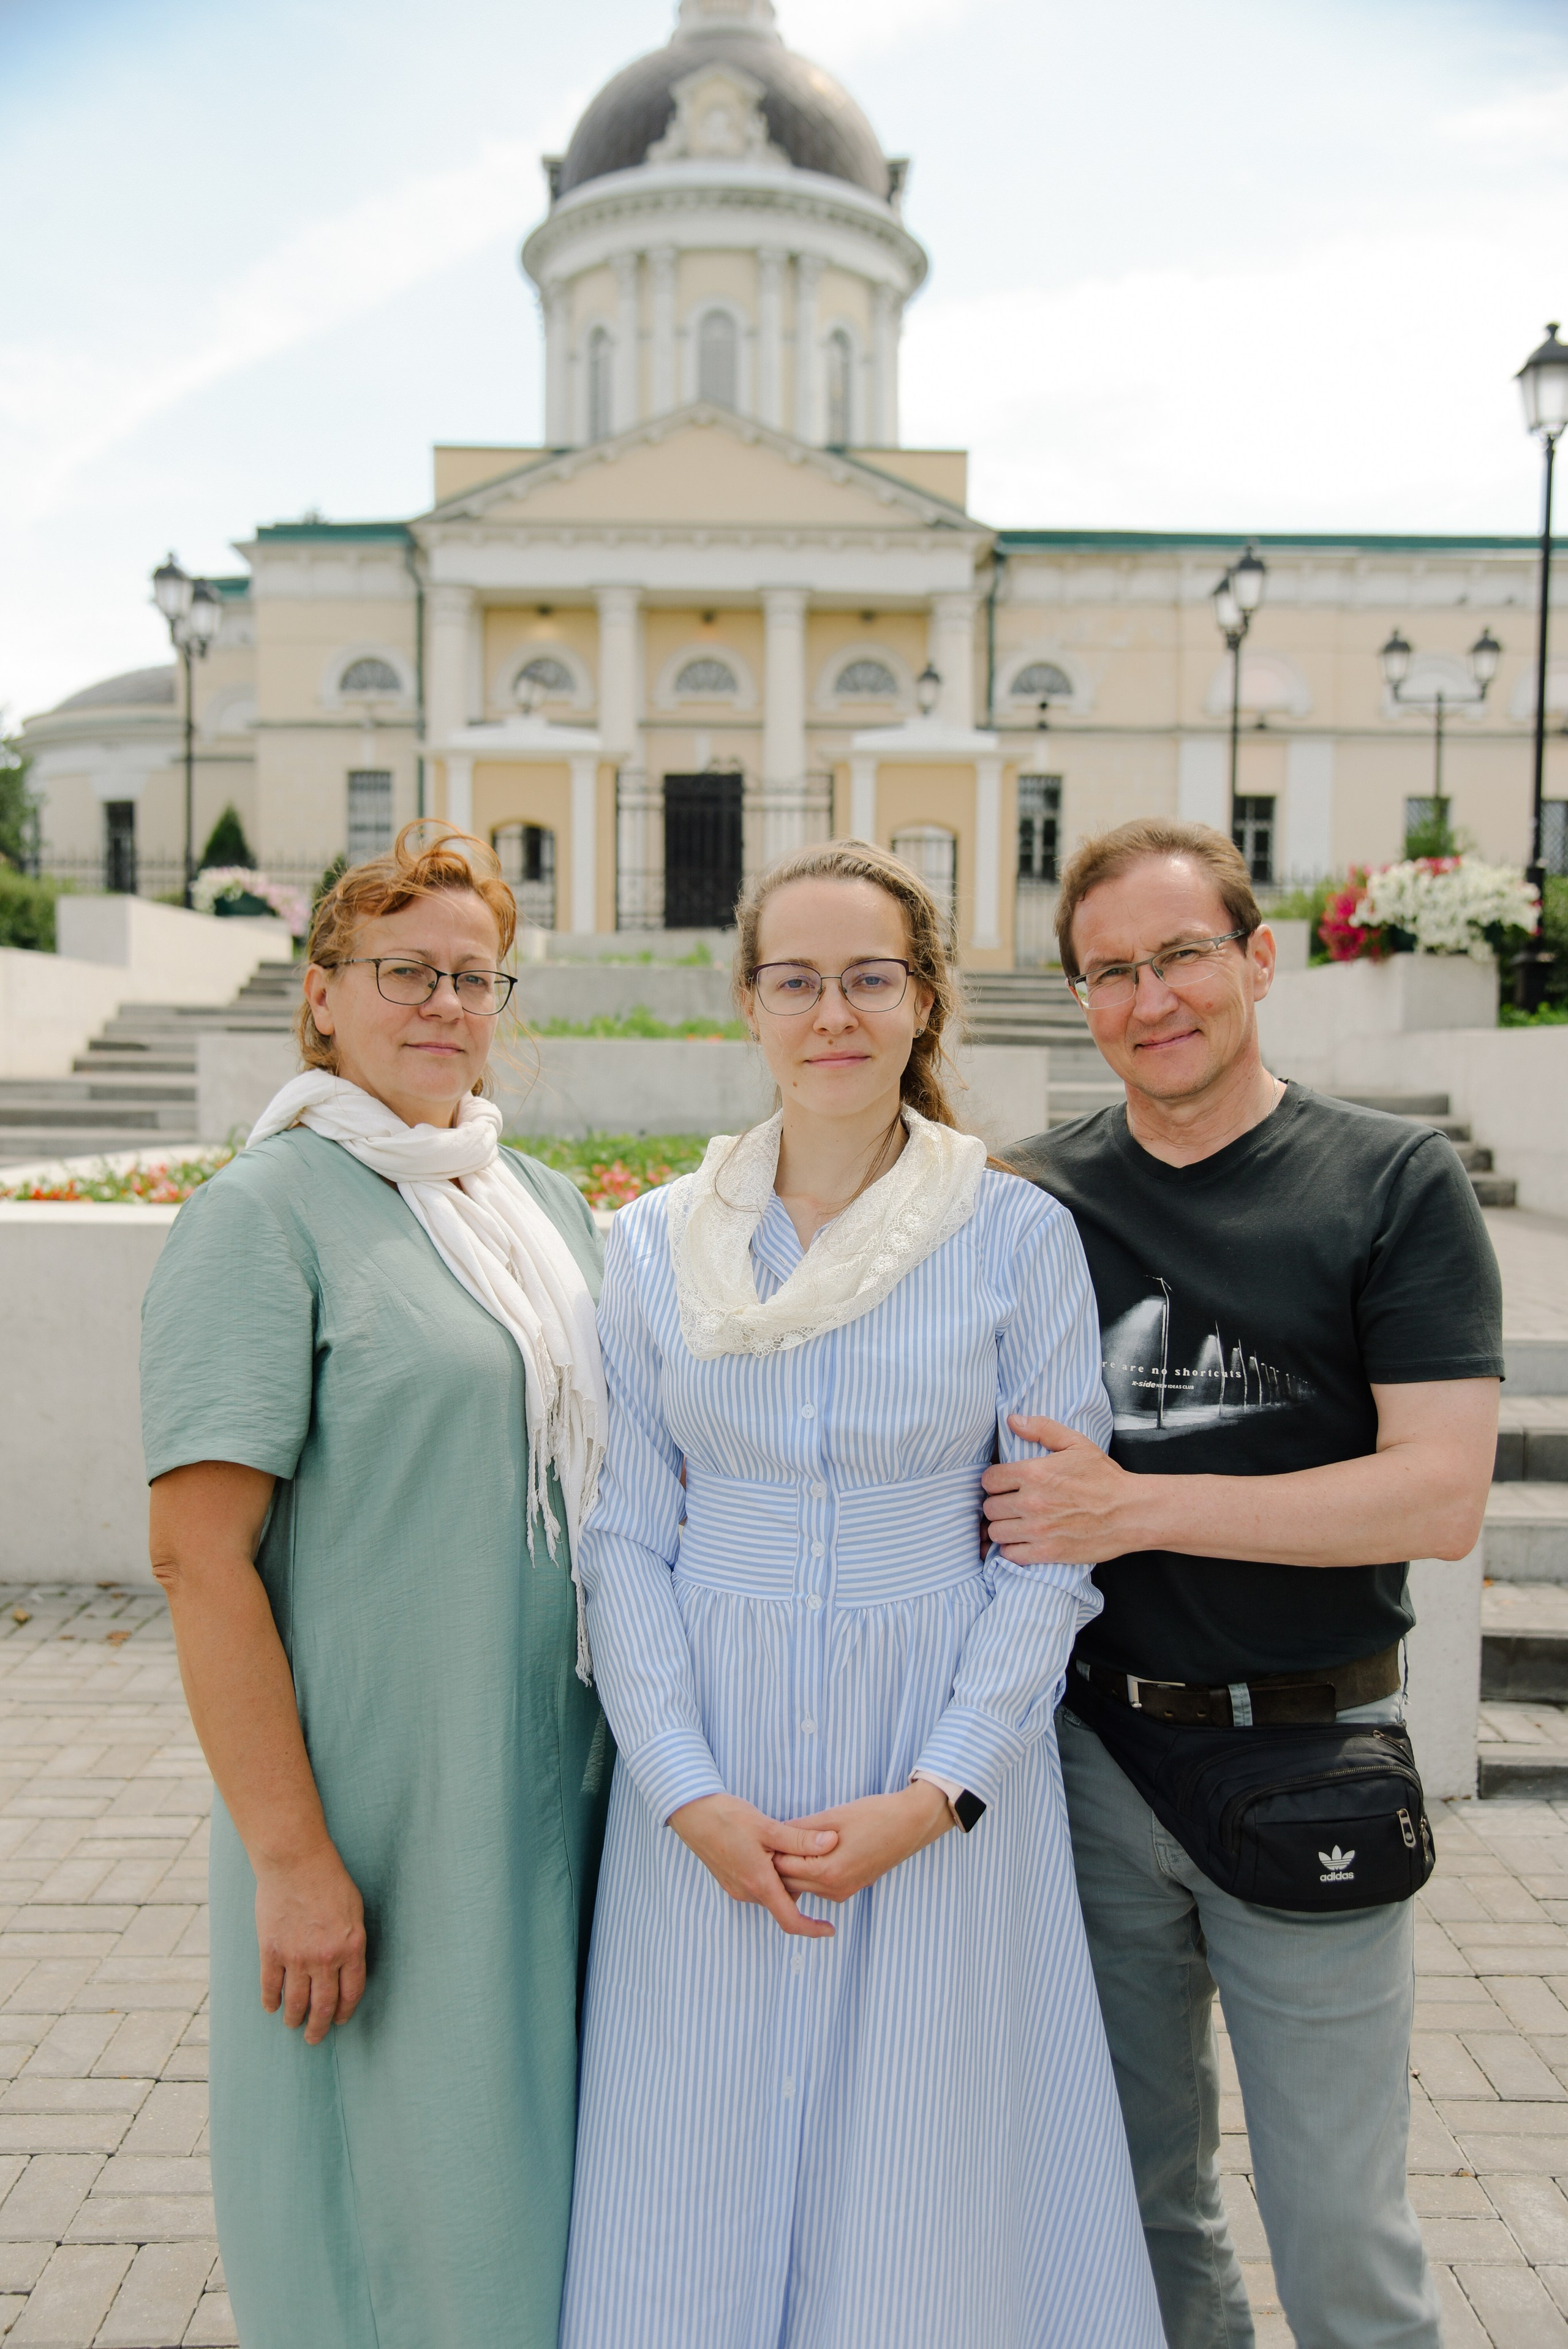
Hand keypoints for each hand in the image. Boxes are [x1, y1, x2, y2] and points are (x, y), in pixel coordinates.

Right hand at [255, 1844, 367, 2043]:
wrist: (296, 1861)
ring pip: (296, 2002)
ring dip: (294, 2019)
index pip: (351, 1993)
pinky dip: (271, 2001)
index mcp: (351, 1947)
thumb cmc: (330, 1879)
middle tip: (314, 2038)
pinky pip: (270, 1986)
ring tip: (293, 2025)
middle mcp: (325, 1958)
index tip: (339, 2021)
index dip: (344, 2011)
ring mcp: (296, 1956)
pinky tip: (272, 2008)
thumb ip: (352, 1941)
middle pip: (323, 2005)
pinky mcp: (271, 1951)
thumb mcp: (354, 1910)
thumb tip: (348, 1968)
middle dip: (319, 2027)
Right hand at [668, 1793, 839, 1938]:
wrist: (692, 1813)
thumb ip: (800, 1839)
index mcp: (759, 1884)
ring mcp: (736, 1888)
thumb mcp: (768, 1827)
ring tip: (789, 1847)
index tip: (831, 1930)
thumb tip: (832, 1842)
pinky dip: (771, 1874)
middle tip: (812, 1857)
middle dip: (801, 1886)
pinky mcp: (730, 1880)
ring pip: (772, 1892)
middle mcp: (747, 1892)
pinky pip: (758, 1885)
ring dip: (784, 1878)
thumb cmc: (727, 1818)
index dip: (813, 1929)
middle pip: (784, 1902)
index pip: (790, 1920)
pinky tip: (771, 1849)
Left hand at [773, 1783, 951, 1903]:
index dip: (771, 1851)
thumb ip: (801, 1829)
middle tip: (770, 1841)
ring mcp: (845, 1891)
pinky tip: (809, 1853)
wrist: (911, 1824)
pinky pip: (820, 1886)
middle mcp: (835, 1889)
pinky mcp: (852, 1888)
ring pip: (805, 1887)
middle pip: (791, 1882)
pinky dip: (810, 1873)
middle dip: (778, 1863)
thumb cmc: (874, 1815)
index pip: (783, 1868)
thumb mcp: (833, 1816)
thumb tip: (775, 1832)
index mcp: (828, 1871)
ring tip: (788, 1844)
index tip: (764, 1836)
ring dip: (794, 1869)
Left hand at [981, 1415, 1140, 1565]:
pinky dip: (1013, 1549)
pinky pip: (1011, 1555)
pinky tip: (1023, 1542)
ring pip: (996, 1532)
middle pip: (990, 1507)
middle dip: (997, 1504)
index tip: (1004, 1485)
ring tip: (1015, 1523)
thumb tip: (1013, 1420)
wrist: (1130, 1512)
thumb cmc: (1105, 1478)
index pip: (989, 1479)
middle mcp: (1031, 1502)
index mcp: (1034, 1473)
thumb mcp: (1076, 1443)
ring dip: (1002, 1527)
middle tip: (1011, 1505)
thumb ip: (1042, 1429)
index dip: (995, 1481)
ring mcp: (1038, 1530)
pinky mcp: (1047, 1553)